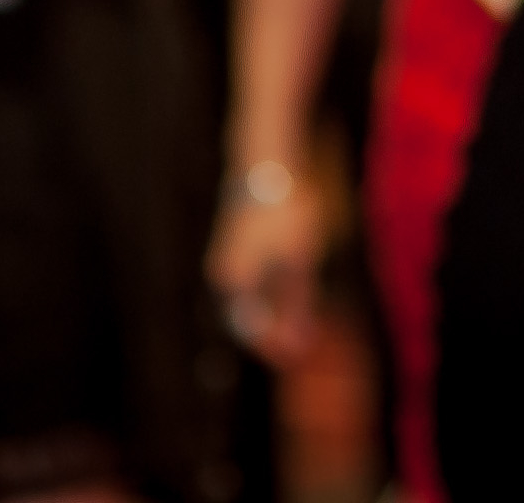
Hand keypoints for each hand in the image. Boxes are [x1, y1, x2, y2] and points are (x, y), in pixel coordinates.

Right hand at [207, 163, 324, 365]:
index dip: (276, 346)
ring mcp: (225, 263)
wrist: (266, 167)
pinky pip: (249, 285)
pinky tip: (291, 294)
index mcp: (235, 283)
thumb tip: (301, 341)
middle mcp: (222, 277)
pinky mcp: (233, 250)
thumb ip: (298, 303)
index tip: (298, 356)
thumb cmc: (284, 212)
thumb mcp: (299, 261)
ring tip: (299, 323)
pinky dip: (268, 297)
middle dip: (273, 335)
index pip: (253, 330)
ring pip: (248, 303)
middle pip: (246, 320)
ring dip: (271, 316)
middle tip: (299, 346)